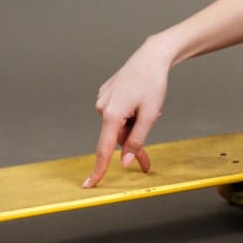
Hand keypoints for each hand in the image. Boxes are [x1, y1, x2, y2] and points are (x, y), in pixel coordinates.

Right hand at [83, 37, 171, 187]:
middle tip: (147, 162)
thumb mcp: (150, 116)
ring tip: (150, 112)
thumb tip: (125, 161)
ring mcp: (103, 100)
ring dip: (133, 128)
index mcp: (111, 115)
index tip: (89, 185)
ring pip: (118, 127)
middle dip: (132, 147)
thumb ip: (137, 141)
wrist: (151, 58)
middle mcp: (102, 108)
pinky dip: (129, 117)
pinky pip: (117, 115)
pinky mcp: (107, 95)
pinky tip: (140, 103)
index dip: (99, 170)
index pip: (104, 150)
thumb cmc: (153, 84)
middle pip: (116, 139)